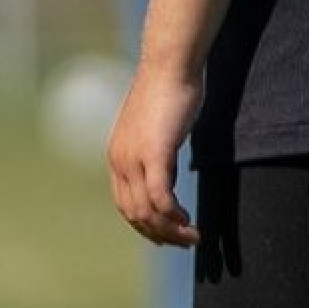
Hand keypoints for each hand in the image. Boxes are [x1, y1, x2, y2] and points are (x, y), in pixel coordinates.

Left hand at [106, 63, 203, 247]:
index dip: (144, 226)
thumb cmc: (168, 92)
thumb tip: (166, 170)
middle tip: (184, 242)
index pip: (125, 204)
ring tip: (191, 237)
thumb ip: (157, 153)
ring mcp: (134, 158)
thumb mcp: (156, 129)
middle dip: (160, 234)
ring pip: (147, 210)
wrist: (169, 65)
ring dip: (170, 229)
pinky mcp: (154, 153)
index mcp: (117, 158)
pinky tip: (187, 220)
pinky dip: (173, 215)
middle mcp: (119, 161)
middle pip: (134, 214)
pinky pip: (160, 197)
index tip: (166, 236)